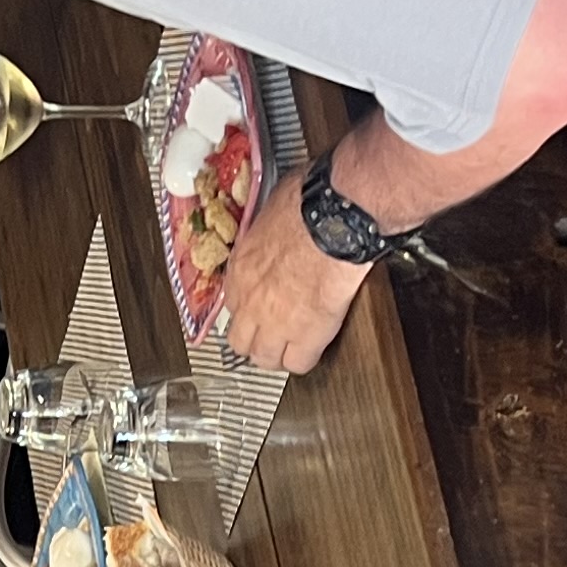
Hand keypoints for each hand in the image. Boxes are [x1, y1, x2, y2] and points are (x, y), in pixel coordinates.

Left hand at [216, 179, 368, 376]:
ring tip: (291, 349)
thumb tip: (282, 212)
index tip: (260, 307)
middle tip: (272, 336)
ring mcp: (275, 322)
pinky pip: (299, 364)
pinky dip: (306, 359)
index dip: (249, 308)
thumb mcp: (274, 205)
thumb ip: (271, 223)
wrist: (333, 218)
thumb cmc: (309, 202)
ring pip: (265, 359)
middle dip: (256, 340)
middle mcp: (250, 299)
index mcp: (241, 267)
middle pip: (240, 341)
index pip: (233, 303)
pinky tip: (315, 349)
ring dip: (278, 355)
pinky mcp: (307, 334)